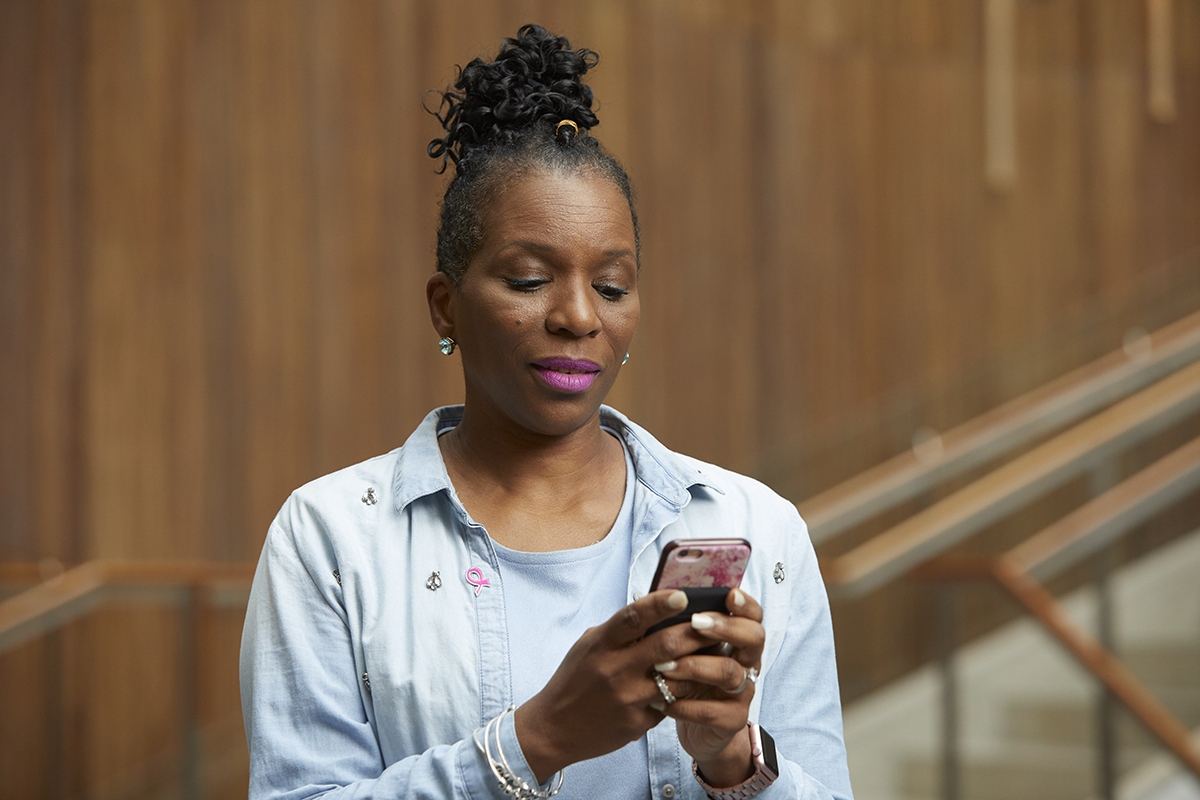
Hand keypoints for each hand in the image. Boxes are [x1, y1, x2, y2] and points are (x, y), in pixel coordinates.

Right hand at [514, 589, 715, 781]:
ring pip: (678, 678)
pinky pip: (670, 703)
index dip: (659, 604)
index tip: (682, 595)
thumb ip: (620, 630)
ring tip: (716, 652)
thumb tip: (654, 607)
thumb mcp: (590, 646)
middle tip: (716, 622)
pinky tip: (692, 685)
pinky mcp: (637, 722)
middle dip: (695, 632)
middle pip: (666, 646)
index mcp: (601, 645)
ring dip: (699, 665)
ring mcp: (628, 698)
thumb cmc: (575, 679)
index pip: (633, 618)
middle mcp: (615, 670)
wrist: (554, 728)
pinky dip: (682, 692)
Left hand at [653, 588, 764, 787]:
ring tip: (662, 666)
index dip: (745, 604)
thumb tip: (662, 598)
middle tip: (695, 623)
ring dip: (694, 666)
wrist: (698, 730)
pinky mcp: (731, 720)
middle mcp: (746, 663)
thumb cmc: (689, 680)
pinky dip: (684, 706)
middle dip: (725, 627)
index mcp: (738, 641)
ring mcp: (742, 692)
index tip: (729, 594)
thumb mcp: (689, 651)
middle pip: (753, 638)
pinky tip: (662, 701)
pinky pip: (712, 712)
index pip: (753, 616)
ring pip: (728, 672)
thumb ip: (684, 628)